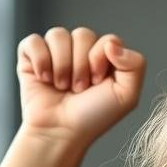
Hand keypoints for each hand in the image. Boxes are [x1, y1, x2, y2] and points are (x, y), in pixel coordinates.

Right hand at [16, 25, 145, 144]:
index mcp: (105, 58)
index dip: (101, 59)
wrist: (61, 132)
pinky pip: (34, 41)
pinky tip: (45, 79)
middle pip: (83, 34)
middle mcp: (81, 51)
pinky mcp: (31, 56)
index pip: (108, 39)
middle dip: (81, 66)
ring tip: (62, 87)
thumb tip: (112, 43)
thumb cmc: (94, 117)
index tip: (98, 83)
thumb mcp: (126, 96)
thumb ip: (135, 65)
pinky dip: (40, 61)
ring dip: (62, 66)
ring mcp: (55, 52)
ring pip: (58, 34)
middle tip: (79, 89)